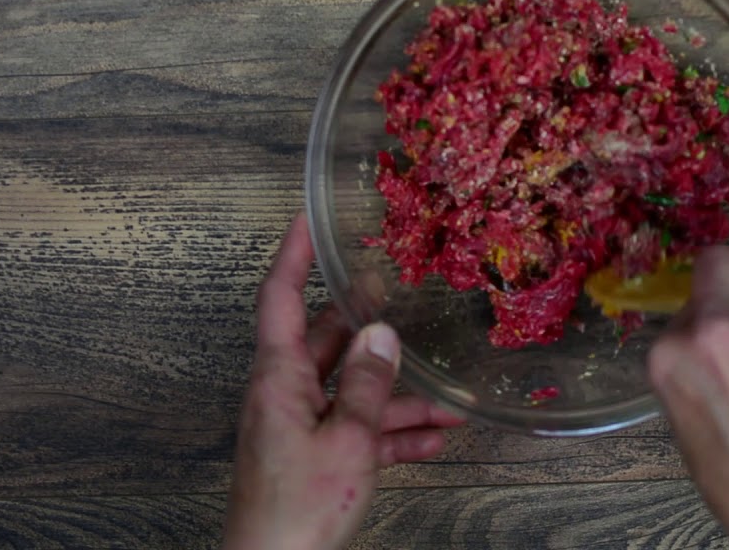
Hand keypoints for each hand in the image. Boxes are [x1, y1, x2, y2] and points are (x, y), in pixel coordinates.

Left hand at [223, 214, 462, 549]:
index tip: (307, 219)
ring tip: (450, 398)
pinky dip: (393, 433)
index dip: (293, 255)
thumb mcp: (347, 440)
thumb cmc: (298, 509)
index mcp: (278, 378)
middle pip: (327, 343)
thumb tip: (382, 332)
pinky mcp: (313, 458)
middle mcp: (284, 394)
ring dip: (398, 395)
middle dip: (367, 323)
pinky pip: (356, 431)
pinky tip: (434, 439)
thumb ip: (367, 384)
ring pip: (352, 392)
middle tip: (396, 291)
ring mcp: (298, 427)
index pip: (280, 297)